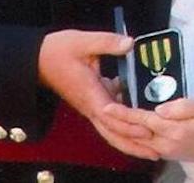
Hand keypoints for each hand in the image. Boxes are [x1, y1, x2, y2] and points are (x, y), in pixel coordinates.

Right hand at [37, 30, 156, 158]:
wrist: (37, 59)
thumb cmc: (57, 51)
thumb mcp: (83, 41)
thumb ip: (107, 42)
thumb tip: (129, 44)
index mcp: (90, 93)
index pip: (112, 117)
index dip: (129, 125)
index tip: (147, 129)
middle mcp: (90, 105)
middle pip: (112, 134)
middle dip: (134, 145)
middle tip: (155, 151)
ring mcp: (89, 106)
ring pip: (110, 130)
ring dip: (129, 139)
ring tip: (150, 145)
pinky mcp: (90, 102)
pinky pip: (108, 120)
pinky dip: (122, 125)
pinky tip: (136, 118)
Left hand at [102, 98, 193, 163]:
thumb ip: (180, 107)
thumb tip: (158, 108)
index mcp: (173, 131)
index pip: (142, 120)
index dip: (123, 113)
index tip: (106, 106)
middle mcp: (166, 144)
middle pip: (135, 133)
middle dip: (117, 121)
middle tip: (101, 107)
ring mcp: (166, 151)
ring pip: (138, 140)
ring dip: (123, 128)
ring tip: (110, 114)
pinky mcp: (167, 152)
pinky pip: (144, 144)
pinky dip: (134, 134)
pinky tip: (128, 124)